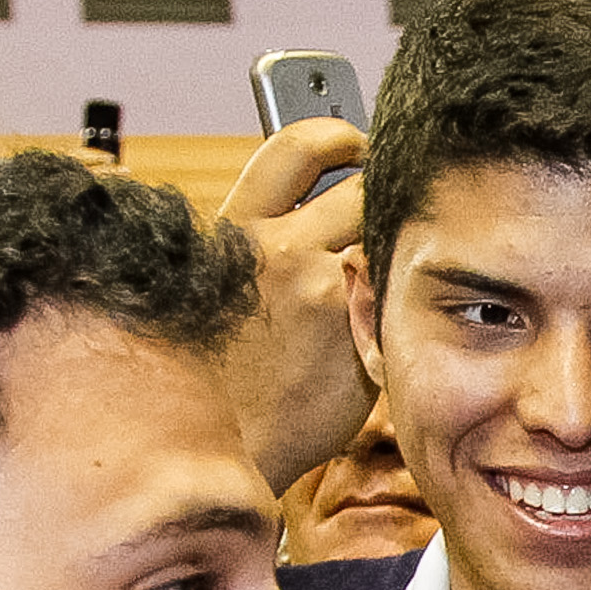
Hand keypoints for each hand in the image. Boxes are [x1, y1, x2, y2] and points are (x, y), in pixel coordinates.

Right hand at [220, 119, 373, 494]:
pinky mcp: (357, 347)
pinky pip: (389, 318)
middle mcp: (280, 252)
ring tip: (381, 280)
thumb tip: (288, 225)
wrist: (200, 455)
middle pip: (361, 189)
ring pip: (383, 253)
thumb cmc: (199, 378)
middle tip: (391, 206)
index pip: (297, 149)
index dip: (334, 134)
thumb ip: (244, 252)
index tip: (351, 141)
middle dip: (381, 195)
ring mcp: (323, 299)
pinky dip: (386, 327)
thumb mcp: (201, 291)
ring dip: (387, 262)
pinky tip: (363, 345)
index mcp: (234, 230)